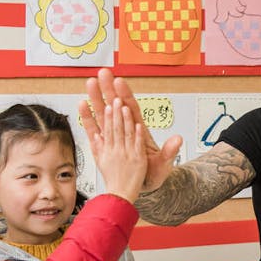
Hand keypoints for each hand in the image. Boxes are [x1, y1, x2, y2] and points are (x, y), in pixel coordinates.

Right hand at [85, 70, 181, 193]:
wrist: (143, 186)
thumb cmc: (153, 174)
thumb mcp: (163, 163)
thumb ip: (169, 151)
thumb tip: (178, 139)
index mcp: (140, 132)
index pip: (132, 109)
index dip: (126, 96)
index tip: (119, 82)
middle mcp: (125, 130)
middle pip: (116, 106)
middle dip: (109, 89)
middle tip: (103, 73)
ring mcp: (114, 136)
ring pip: (104, 114)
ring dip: (97, 98)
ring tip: (90, 83)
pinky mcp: (104, 145)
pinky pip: (94, 129)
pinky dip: (88, 117)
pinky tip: (82, 105)